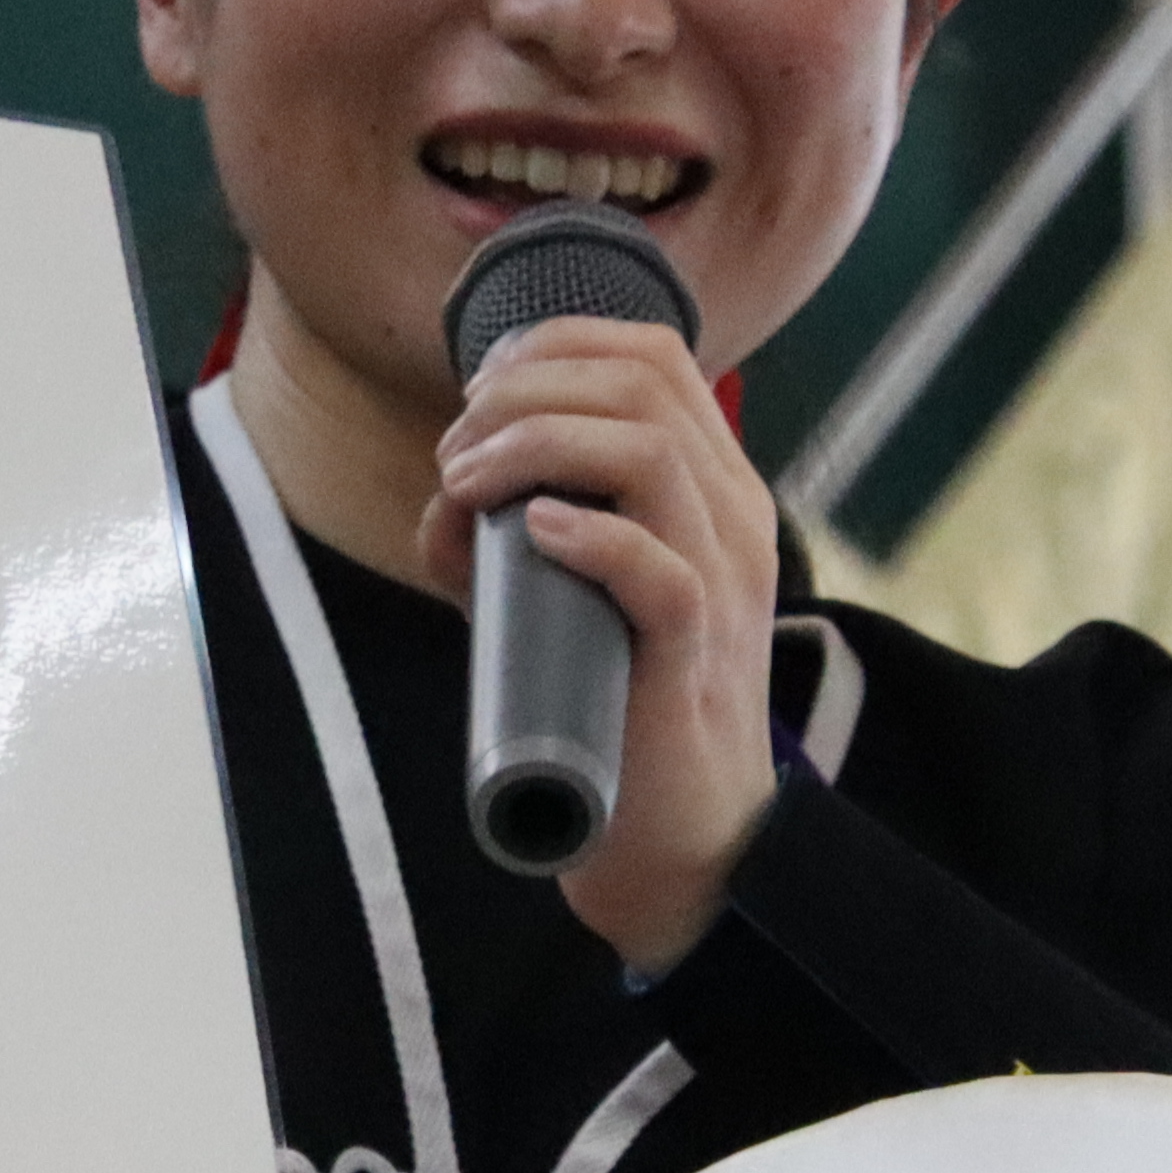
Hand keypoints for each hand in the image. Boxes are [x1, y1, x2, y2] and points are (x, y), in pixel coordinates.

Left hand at [414, 315, 777, 977]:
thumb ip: (498, 542)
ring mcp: (723, 580)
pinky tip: (530, 532)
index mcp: (711, 485)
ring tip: (470, 482)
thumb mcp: (553, 597)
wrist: (680, 829)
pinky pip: (662, 570)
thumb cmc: (616, 704)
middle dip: (525, 389)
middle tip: (456, 448)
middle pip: (644, 382)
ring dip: (537, 444)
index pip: (654, 354)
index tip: (480, 388)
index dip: (554, 344)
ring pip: (652, 452)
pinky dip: (588, 535)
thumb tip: (440, 501)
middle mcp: (730, 515)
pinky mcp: (696, 651)